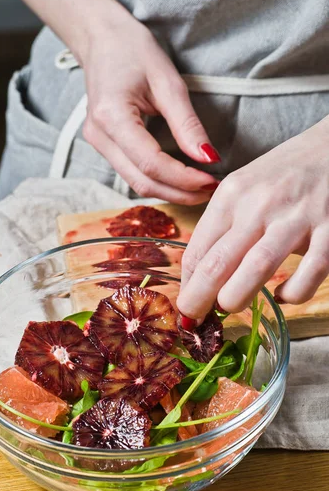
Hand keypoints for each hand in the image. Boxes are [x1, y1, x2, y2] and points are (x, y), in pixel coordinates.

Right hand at [82, 21, 219, 203]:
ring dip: (169, 190)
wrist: (100, 38)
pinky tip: (179, 178)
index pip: (151, 163)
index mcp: (112, 117)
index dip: (183, 178)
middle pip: (141, 181)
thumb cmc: (132, 50)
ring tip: (199, 187)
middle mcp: (99, 136)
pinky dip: (157, 180)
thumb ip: (187, 124)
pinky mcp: (103, 145)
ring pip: (135, 182)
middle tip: (211, 191)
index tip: (212, 179)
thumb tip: (208, 157)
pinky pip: (131, 172)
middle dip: (178, 192)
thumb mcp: (168, 81)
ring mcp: (97, 143)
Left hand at [177, 117, 328, 318]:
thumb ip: (222, 225)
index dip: (186, 283)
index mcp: (232, 194)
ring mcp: (296, 219)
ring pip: (256, 270)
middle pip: (218, 263)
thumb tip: (199, 275)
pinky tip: (283, 294)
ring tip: (229, 307)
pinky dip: (291, 295)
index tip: (184, 303)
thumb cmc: (284, 173)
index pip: (198, 249)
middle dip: (198, 299)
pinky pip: (306, 277)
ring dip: (235, 298)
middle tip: (194, 318)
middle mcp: (260, 205)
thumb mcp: (243, 188)